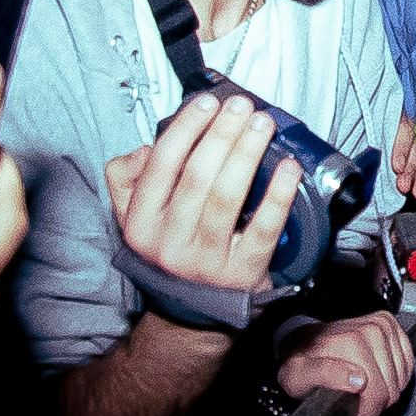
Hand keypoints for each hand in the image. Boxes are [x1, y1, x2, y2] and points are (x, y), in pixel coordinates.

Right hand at [104, 93, 300, 291]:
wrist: (192, 312)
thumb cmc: (172, 247)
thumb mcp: (135, 218)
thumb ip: (127, 180)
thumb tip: (145, 148)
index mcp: (140, 224)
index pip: (161, 166)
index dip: (186, 129)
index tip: (208, 102)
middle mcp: (169, 244)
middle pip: (197, 177)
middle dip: (222, 133)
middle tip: (242, 106)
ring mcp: (206, 262)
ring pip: (226, 197)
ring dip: (247, 153)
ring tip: (262, 124)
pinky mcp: (242, 273)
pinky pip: (263, 229)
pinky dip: (278, 195)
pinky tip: (289, 168)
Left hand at [277, 313, 414, 415]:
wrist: (305, 339)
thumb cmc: (303, 360)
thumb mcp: (300, 375)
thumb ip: (325, 375)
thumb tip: (358, 380)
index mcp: (352, 342)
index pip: (376, 393)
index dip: (365, 411)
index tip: (353, 411)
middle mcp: (371, 330)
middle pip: (390, 388)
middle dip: (375, 402)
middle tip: (356, 399)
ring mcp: (383, 325)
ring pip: (401, 379)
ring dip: (386, 390)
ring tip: (365, 388)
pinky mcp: (391, 325)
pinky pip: (408, 363)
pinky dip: (397, 376)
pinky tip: (379, 377)